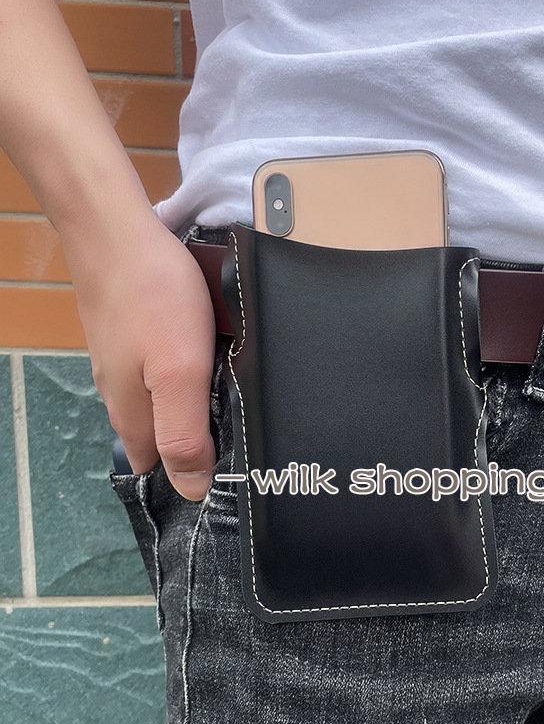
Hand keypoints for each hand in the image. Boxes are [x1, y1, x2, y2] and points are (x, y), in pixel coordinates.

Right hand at [63, 209, 216, 499]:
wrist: (117, 232)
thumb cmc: (156, 302)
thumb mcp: (179, 372)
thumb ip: (183, 432)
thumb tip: (193, 490)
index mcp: (133, 415)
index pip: (161, 468)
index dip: (194, 474)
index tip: (237, 464)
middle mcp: (122, 395)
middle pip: (162, 435)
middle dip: (200, 438)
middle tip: (247, 425)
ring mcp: (124, 362)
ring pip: (163, 400)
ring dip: (196, 404)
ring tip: (235, 393)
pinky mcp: (133, 334)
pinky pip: (161, 367)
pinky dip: (188, 371)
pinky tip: (212, 357)